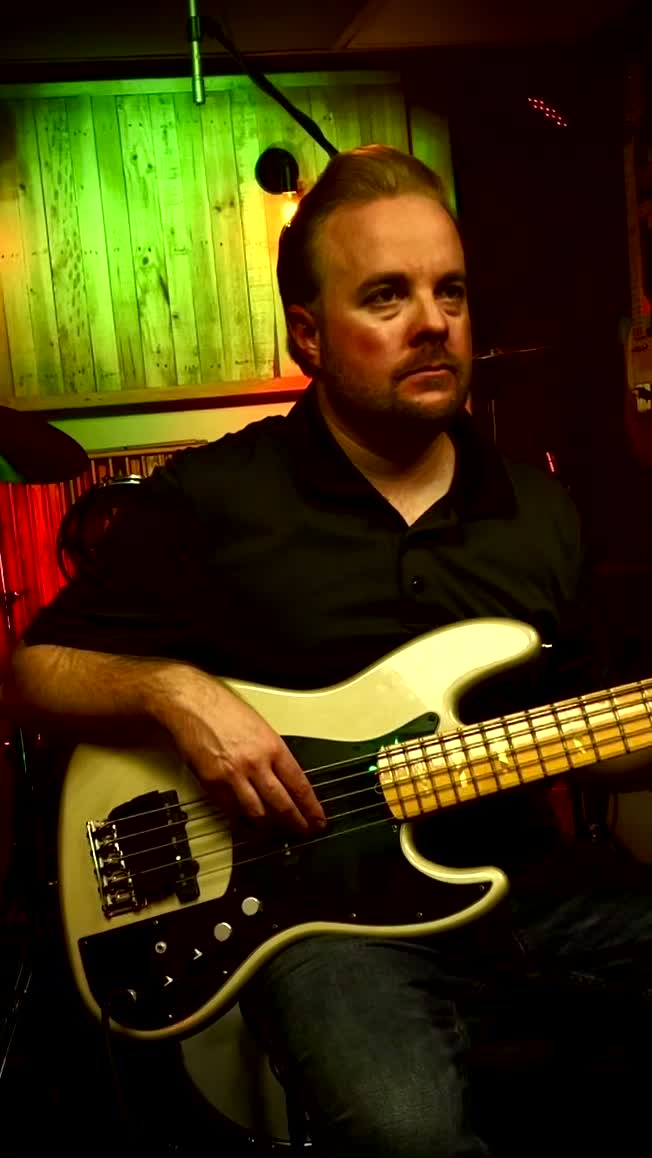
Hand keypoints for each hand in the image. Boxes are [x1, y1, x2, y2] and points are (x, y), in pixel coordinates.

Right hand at [151, 665, 326, 833]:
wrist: (193, 704)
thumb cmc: (224, 710)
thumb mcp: (261, 728)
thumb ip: (274, 755)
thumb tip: (285, 780)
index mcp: (273, 747)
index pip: (299, 785)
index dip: (311, 808)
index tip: (317, 820)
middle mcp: (256, 763)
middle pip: (282, 804)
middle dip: (296, 823)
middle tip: (303, 832)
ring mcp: (233, 776)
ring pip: (258, 814)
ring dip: (271, 829)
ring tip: (278, 835)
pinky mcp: (213, 784)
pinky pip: (232, 813)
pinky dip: (244, 824)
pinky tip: (252, 828)